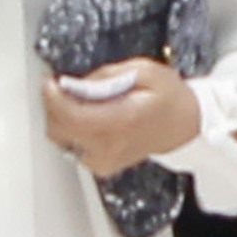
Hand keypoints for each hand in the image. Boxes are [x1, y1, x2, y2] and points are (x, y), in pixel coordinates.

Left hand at [41, 60, 200, 176]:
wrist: (186, 125)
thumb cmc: (170, 98)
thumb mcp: (145, 71)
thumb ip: (108, 75)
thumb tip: (80, 82)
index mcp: (121, 123)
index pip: (71, 116)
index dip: (53, 97)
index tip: (50, 81)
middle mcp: (110, 147)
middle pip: (59, 130)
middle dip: (55, 105)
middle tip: (64, 87)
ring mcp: (105, 160)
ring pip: (62, 139)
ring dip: (62, 117)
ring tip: (79, 100)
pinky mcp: (102, 165)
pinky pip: (73, 146)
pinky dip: (73, 129)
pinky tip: (87, 115)